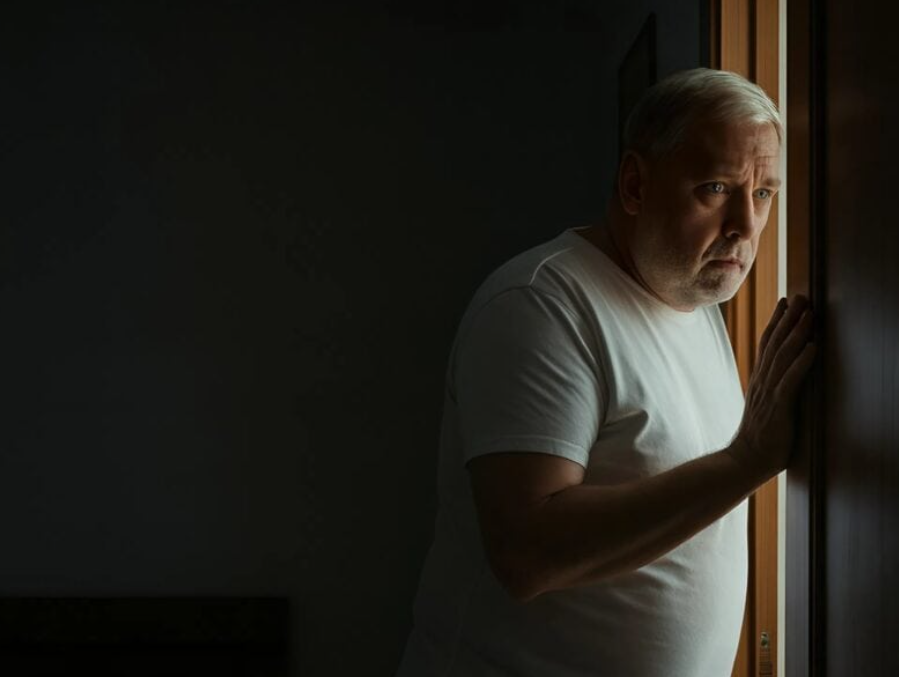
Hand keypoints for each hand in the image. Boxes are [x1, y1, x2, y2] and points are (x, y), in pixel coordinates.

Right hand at [730, 294, 816, 480]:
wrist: (745, 460)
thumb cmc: (759, 439)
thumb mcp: (765, 408)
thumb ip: (772, 390)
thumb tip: (782, 377)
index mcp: (760, 380)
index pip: (767, 344)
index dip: (777, 321)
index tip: (785, 301)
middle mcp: (762, 381)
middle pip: (775, 343)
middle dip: (789, 318)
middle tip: (800, 296)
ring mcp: (769, 393)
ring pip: (784, 357)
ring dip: (798, 333)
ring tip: (810, 314)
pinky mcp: (778, 407)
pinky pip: (791, 380)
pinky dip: (803, 362)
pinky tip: (813, 347)